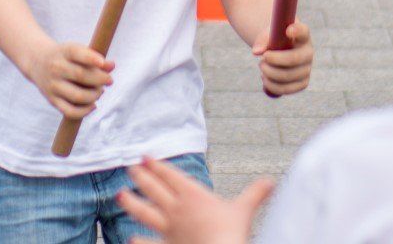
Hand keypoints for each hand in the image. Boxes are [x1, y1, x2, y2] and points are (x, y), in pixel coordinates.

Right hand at [31, 42, 112, 119]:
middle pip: (81, 75)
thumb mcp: (77, 51)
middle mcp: (56, 68)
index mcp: (63, 51)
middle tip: (109, 80)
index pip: (76, 52)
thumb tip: (112, 66)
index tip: (102, 62)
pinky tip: (93, 105)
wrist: (37, 61)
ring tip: (100, 91)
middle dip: (100, 79)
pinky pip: (70, 111)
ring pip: (77, 96)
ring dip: (94, 96)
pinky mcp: (52, 100)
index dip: (91, 58)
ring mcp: (53, 85)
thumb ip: (95, 58)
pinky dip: (85, 111)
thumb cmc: (65, 56)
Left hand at [118, 157, 271, 243]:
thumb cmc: (231, 232)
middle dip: (142, 177)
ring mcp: (168, 229)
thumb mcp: (244, 210)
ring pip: (144, 212)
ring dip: (132, 203)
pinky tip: (131, 239)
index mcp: (193, 195)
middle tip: (131, 167)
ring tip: (121, 194)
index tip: (145, 157)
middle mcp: (176, 209)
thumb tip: (272, 181)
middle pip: (154, 189)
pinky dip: (140, 242)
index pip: (172, 176)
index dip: (158, 166)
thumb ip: (256, 194)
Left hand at [251, 21, 311, 96]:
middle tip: (263, 58)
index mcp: (303, 37)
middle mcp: (308, 54)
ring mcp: (307, 70)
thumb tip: (256, 52)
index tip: (287, 30)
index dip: (297, 31)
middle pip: (293, 59)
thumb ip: (262, 41)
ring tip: (262, 67)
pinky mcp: (302, 84)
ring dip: (269, 73)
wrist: (282, 52)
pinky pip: (285, 89)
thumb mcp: (269, 36)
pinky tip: (265, 78)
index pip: (303, 31)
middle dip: (274, 60)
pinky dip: (271, 86)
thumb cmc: (276, 40)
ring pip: (287, 77)